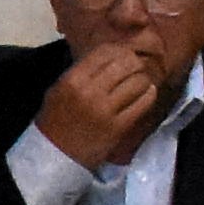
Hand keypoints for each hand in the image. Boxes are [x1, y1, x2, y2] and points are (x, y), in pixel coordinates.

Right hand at [33, 36, 168, 170]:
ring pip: (137, 82)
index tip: (123, 54)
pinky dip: (148, 95)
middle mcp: (90, 92)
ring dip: (143, 79)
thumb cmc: (56, 120)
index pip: (105, 52)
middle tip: (136, 67)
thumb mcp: (60, 89)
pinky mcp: (118, 127)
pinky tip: (146, 93)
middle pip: (125, 64)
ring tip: (141, 81)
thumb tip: (110, 55)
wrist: (55, 155)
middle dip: (135, 63)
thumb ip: (83, 71)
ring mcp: (106, 110)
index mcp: (73, 80)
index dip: (119, 50)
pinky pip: (142, 103)